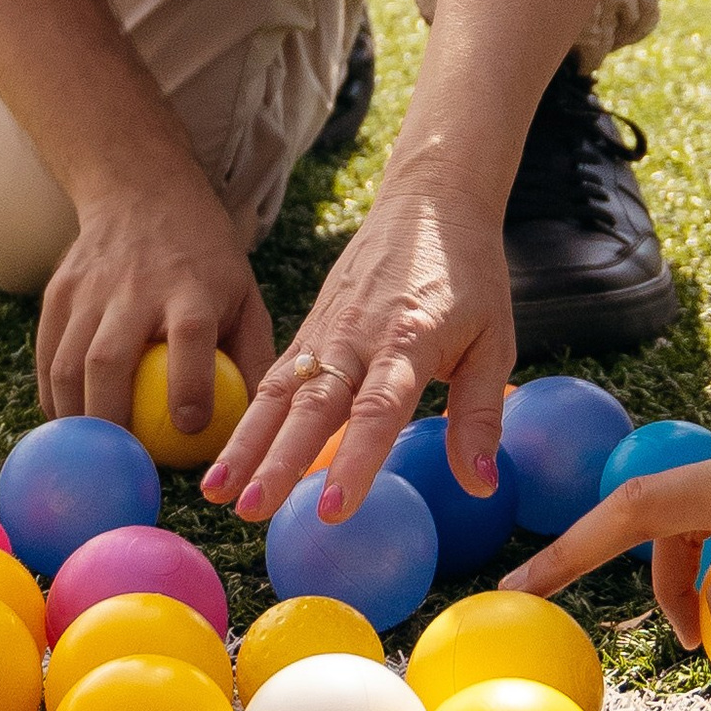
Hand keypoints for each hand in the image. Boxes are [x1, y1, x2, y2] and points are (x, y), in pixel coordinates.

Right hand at [33, 168, 273, 434]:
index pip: (190, 337)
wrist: (142, 191)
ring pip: (68, 364)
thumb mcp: (245, 294)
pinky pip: (47, 356)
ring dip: (76, 418)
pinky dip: (53, 397)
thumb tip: (258, 429)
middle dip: (111, 419)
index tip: (191, 429)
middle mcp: (135, 287)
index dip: (190, 387)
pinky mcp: (57, 292)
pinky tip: (68, 424)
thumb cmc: (206, 259)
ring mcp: (90, 289)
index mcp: (191, 287)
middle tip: (124, 463)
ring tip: (91, 454)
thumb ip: (253, 358)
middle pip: (109, 359)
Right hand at [205, 150, 516, 528]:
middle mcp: (358, 336)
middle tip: (252, 508)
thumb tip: (482, 485)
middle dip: (279, 460)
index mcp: (409, 339)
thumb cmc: (467, 276)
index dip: (356, 459)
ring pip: (279, 393)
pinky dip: (248, 418)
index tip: (333, 508)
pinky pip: (276, 377)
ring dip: (246, 444)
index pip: (378, 408)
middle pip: (313, 404)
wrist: (428, 202)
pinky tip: (228, 457)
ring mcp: (326, 330)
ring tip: (215, 492)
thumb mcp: (494, 341)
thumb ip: (480, 415)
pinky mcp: (309, 328)